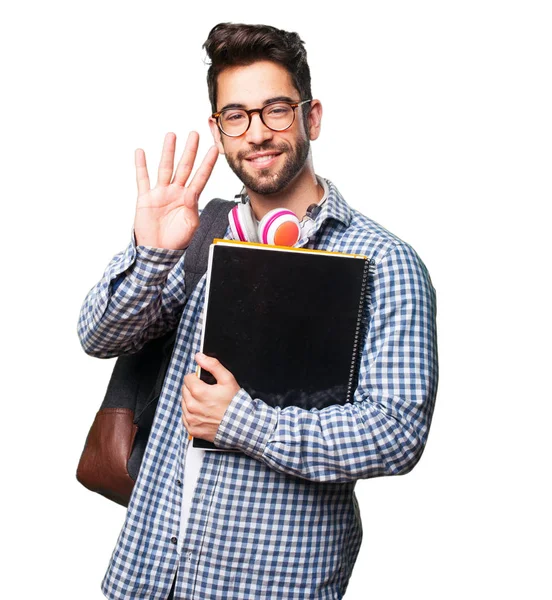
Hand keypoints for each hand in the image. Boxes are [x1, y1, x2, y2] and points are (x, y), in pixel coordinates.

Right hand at [133, 132, 218, 249]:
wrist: (158, 251)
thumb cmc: (176, 240)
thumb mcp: (191, 225)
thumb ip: (193, 208)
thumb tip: (192, 195)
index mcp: (189, 199)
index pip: (200, 177)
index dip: (207, 163)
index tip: (214, 149)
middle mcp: (175, 192)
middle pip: (184, 167)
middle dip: (190, 151)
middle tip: (195, 134)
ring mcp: (160, 193)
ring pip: (165, 168)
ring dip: (168, 152)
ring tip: (172, 136)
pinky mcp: (146, 198)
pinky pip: (143, 179)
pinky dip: (141, 166)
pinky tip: (141, 152)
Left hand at [181, 353, 240, 442]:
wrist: (241, 426)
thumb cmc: (235, 403)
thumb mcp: (228, 379)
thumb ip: (212, 365)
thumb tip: (199, 356)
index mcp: (198, 392)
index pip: (188, 378)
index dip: (196, 377)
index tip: (204, 382)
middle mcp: (192, 406)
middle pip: (185, 390)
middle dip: (193, 388)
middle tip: (207, 392)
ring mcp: (191, 419)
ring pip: (184, 403)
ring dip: (192, 400)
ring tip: (206, 403)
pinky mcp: (192, 429)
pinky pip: (185, 417)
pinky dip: (191, 414)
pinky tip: (203, 413)